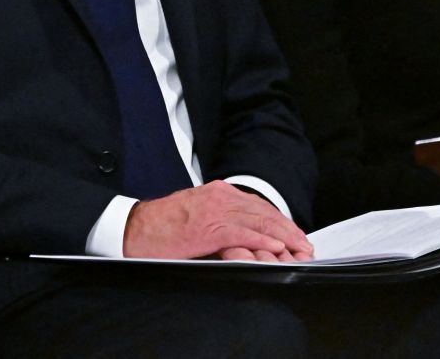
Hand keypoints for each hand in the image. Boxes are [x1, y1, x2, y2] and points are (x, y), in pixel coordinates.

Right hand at [123, 181, 311, 261]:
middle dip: (288, 229)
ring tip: (299, 249)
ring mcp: (214, 210)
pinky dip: (262, 240)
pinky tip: (277, 248)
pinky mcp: (208, 227)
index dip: (280, 221)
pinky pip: (242, 233)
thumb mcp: (195, 215)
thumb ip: (219, 220)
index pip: (257, 205)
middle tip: (305, 245)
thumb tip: (244, 236)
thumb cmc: (161, 227)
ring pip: (258, 221)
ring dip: (283, 236)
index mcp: (216, 192)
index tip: (295, 235)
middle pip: (263, 211)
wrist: (133, 228)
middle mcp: (218, 195)